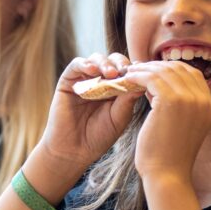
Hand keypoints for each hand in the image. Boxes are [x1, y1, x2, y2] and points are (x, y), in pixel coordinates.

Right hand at [38, 53, 142, 174]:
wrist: (73, 151)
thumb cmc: (98, 137)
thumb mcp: (119, 117)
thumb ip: (128, 99)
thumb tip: (143, 80)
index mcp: (115, 89)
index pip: (127, 71)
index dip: (134, 68)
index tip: (142, 71)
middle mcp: (100, 82)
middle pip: (113, 61)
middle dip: (121, 63)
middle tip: (126, 70)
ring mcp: (83, 80)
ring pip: (96, 59)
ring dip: (105, 63)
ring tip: (111, 73)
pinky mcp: (67, 81)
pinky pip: (76, 65)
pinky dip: (85, 64)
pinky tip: (93, 71)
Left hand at [128, 61, 210, 181]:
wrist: (167, 175)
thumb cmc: (168, 155)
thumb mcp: (181, 126)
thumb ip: (178, 106)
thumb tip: (157, 88)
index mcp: (209, 106)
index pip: (192, 73)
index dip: (171, 68)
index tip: (153, 71)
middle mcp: (203, 100)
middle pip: (179, 68)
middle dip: (157, 65)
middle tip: (138, 68)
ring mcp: (190, 99)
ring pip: (164, 70)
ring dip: (145, 68)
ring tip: (129, 72)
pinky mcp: (171, 101)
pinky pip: (151, 78)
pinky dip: (138, 76)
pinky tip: (127, 79)